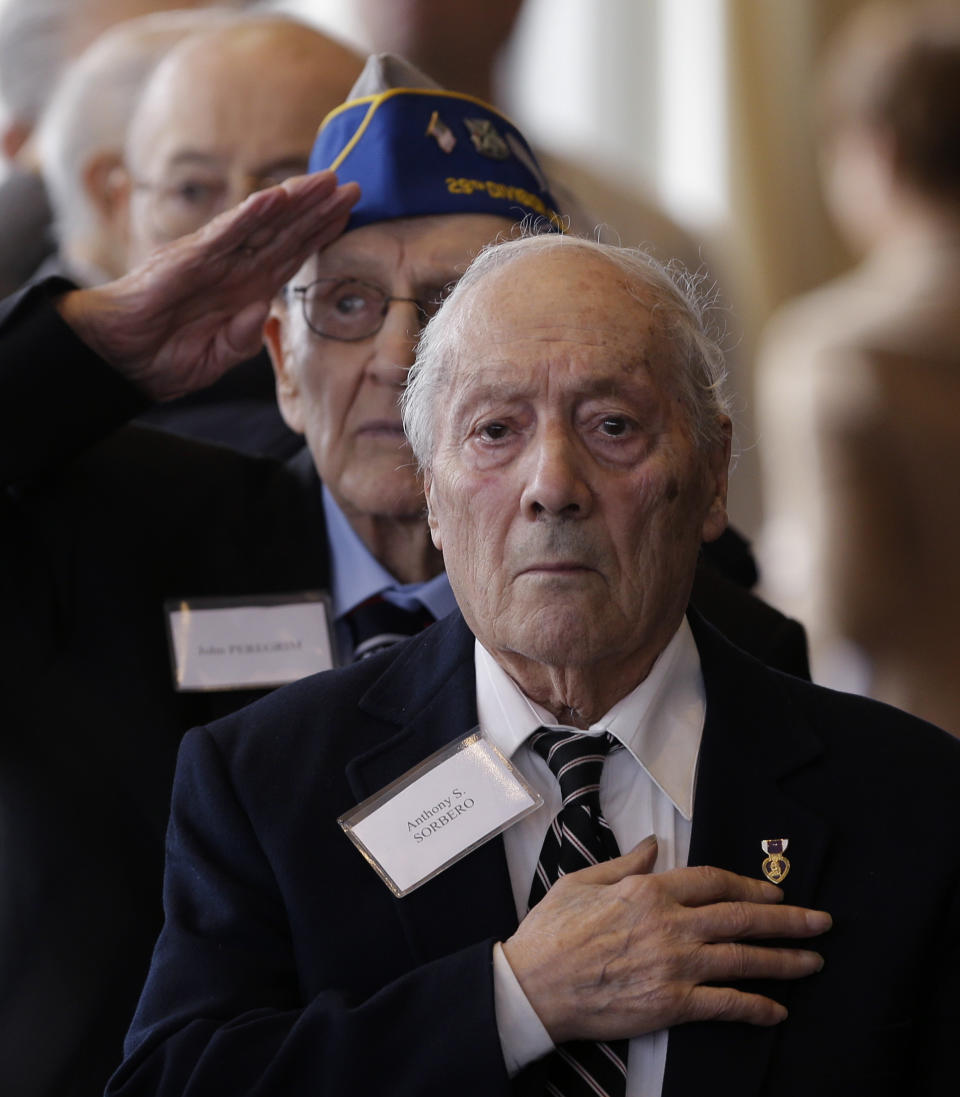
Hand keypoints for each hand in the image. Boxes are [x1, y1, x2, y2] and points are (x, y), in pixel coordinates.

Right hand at [56, 171, 359, 400]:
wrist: (117, 357)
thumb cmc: (163, 356)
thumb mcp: (217, 357)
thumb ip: (244, 339)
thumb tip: (263, 313)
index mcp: (244, 290)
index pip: (290, 255)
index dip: (319, 234)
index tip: (348, 214)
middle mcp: (233, 268)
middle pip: (284, 232)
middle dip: (318, 209)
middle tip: (353, 185)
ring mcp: (212, 260)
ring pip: (261, 225)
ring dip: (294, 202)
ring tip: (325, 181)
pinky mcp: (189, 260)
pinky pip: (226, 235)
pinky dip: (251, 215)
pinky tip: (276, 198)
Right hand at [502, 835, 830, 1043]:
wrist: (534, 986)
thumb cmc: (552, 933)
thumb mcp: (582, 881)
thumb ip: (624, 864)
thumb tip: (652, 845)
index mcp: (648, 891)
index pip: (712, 881)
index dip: (748, 884)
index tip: (772, 890)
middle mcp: (670, 924)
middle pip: (741, 916)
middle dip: (787, 918)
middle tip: (820, 922)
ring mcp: (674, 965)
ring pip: (743, 958)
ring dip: (784, 960)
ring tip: (813, 961)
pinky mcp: (671, 1005)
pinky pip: (725, 1005)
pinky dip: (756, 1007)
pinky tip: (778, 1010)